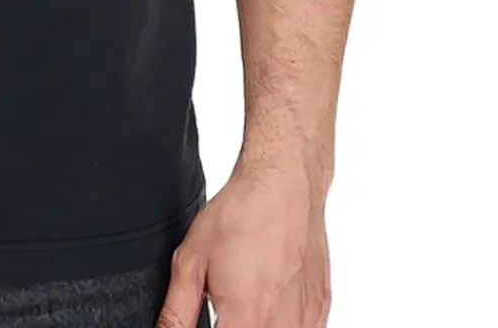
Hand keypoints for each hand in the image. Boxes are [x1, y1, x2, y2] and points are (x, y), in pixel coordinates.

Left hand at [156, 161, 330, 327]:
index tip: (213, 317)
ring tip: (247, 292)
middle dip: (232, 323)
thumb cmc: (241, 214)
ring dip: (257, 323)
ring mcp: (306, 322)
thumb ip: (177, 312)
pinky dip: (281, 321)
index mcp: (245, 320)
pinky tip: (269, 296)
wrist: (284, 185)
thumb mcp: (191, 260)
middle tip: (226, 303)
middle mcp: (280, 327)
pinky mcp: (320, 311)